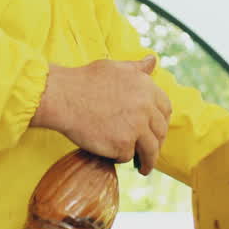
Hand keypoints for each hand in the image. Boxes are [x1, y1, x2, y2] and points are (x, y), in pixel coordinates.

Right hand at [32, 56, 171, 174]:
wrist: (62, 97)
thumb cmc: (84, 81)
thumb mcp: (115, 68)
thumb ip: (137, 68)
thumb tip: (152, 60)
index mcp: (146, 88)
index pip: (165, 109)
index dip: (161, 121)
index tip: (156, 130)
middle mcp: (146, 107)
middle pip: (160, 132)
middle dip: (157, 143)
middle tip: (150, 151)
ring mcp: (136, 127)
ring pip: (151, 150)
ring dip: (148, 161)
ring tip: (143, 168)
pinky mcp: (123, 144)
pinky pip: (128, 156)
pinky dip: (121, 157)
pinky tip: (113, 156)